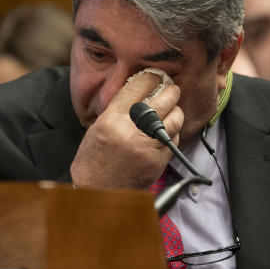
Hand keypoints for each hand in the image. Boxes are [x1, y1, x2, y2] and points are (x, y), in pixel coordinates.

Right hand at [70, 72, 182, 189]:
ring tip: (172, 109)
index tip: (154, 77)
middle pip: (163, 100)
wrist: (98, 192)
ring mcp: (148, 147)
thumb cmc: (94, 161)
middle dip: (171, 91)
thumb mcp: (98, 128)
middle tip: (172, 89)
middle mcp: (132, 131)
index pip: (137, 88)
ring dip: (176, 111)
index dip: (150, 78)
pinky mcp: (159, 161)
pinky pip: (174, 139)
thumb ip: (118, 110)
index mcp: (112, 120)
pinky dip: (173, 132)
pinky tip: (167, 130)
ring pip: (174, 119)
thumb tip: (139, 92)